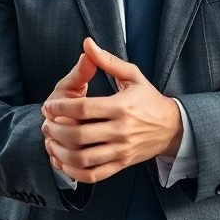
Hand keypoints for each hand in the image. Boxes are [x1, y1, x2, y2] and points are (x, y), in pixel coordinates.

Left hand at [41, 38, 182, 183]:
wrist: (172, 127)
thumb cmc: (149, 99)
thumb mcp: (132, 75)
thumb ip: (107, 60)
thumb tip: (87, 44)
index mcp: (122, 106)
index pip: (83, 109)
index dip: (60, 107)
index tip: (48, 106)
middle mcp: (121, 130)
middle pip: (78, 135)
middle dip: (56, 130)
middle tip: (46, 124)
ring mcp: (121, 150)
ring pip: (82, 158)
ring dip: (60, 152)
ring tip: (51, 141)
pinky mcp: (121, 165)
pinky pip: (93, 175)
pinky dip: (73, 172)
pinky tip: (63, 161)